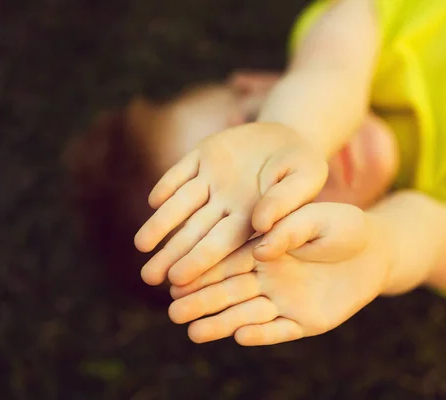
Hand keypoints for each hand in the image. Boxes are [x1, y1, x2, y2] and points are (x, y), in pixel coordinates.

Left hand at [134, 122, 327, 286]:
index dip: (200, 261)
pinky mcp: (202, 156)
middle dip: (172, 254)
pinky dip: (168, 184)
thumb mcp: (305, 177)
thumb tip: (260, 224)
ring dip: (160, 224)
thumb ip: (285, 201)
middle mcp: (225, 203)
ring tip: (141, 246)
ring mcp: (211, 180)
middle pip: (194, 232)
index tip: (178, 279)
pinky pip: (180, 172)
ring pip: (180, 206)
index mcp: (249, 217)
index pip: (221, 244)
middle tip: (149, 278)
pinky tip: (154, 200)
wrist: (288, 134)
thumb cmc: (301, 164)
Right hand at [167, 202, 392, 345]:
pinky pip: (280, 331)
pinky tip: (240, 337)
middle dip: (200, 300)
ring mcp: (284, 302)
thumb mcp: (320, 218)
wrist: (375, 251)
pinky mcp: (304, 322)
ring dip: (220, 323)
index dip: (202, 268)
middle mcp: (267, 278)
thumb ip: (290, 228)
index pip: (227, 261)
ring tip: (193, 332)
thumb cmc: (344, 227)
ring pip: (246, 314)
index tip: (176, 275)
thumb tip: (261, 249)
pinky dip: (262, 334)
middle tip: (172, 309)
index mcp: (263, 250)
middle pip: (228, 291)